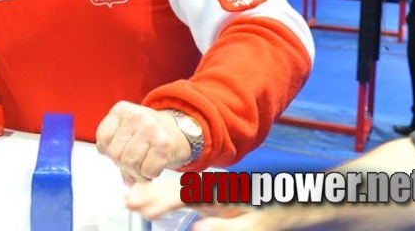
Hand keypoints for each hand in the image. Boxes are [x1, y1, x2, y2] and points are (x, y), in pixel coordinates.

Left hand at [96, 101, 191, 184]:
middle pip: (115, 154)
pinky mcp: (164, 145)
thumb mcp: (129, 132)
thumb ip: (118, 152)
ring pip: (130, 164)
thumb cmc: (150, 133)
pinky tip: (155, 164)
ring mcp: (151, 129)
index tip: (121, 150)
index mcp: (121, 110)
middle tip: (135, 160)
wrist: (181, 129)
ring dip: (137, 171)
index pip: (102, 139)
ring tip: (144, 163)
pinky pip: (147, 171)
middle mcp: (136, 116)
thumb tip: (127, 181)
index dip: (109, 151)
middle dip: (123, 164)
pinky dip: (150, 174)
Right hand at [126, 179, 259, 228]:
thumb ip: (226, 229)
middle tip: (129, 201)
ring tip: (131, 198)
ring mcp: (207, 188)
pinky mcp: (205, 191)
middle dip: (152, 195)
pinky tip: (147, 195)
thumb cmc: (270, 214)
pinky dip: (161, 192)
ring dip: (153, 192)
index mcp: (223, 196)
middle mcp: (212, 188)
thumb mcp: (254, 227)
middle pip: (177, 188)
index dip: (166, 202)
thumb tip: (197, 228)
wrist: (285, 198)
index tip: (147, 210)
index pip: (189, 197)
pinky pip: (179, 189)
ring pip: (176, 187)